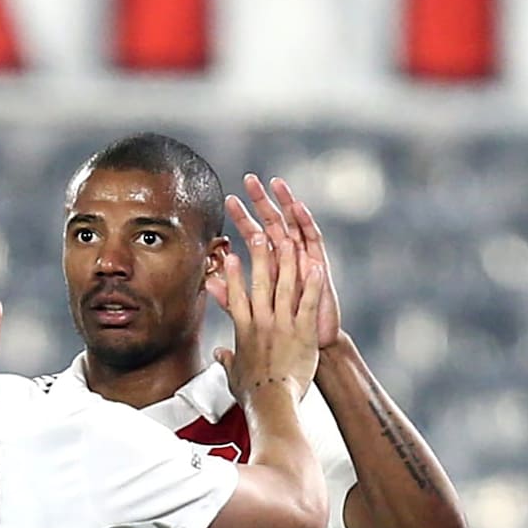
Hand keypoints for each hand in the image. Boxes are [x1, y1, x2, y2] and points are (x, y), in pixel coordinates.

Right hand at [207, 232, 323, 403]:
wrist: (272, 402)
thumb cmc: (252, 392)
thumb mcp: (234, 373)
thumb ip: (226, 359)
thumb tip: (219, 354)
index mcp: (243, 329)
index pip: (236, 295)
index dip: (233, 273)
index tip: (231, 255)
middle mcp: (261, 321)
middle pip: (260, 281)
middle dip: (260, 254)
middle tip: (260, 232)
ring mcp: (283, 324)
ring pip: (284, 285)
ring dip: (287, 260)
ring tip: (288, 239)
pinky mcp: (303, 331)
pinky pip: (308, 302)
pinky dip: (312, 283)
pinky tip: (316, 266)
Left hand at [225, 174, 340, 348]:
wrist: (311, 348)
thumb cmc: (281, 330)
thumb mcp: (252, 311)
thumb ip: (231, 295)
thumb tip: (207, 281)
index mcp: (270, 266)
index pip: (253, 236)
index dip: (242, 218)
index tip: (228, 200)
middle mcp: (287, 259)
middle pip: (273, 223)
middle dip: (261, 201)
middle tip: (249, 179)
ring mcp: (305, 260)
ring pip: (293, 225)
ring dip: (285, 203)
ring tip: (275, 183)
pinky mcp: (320, 268)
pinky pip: (314, 241)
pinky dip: (306, 223)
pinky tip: (298, 207)